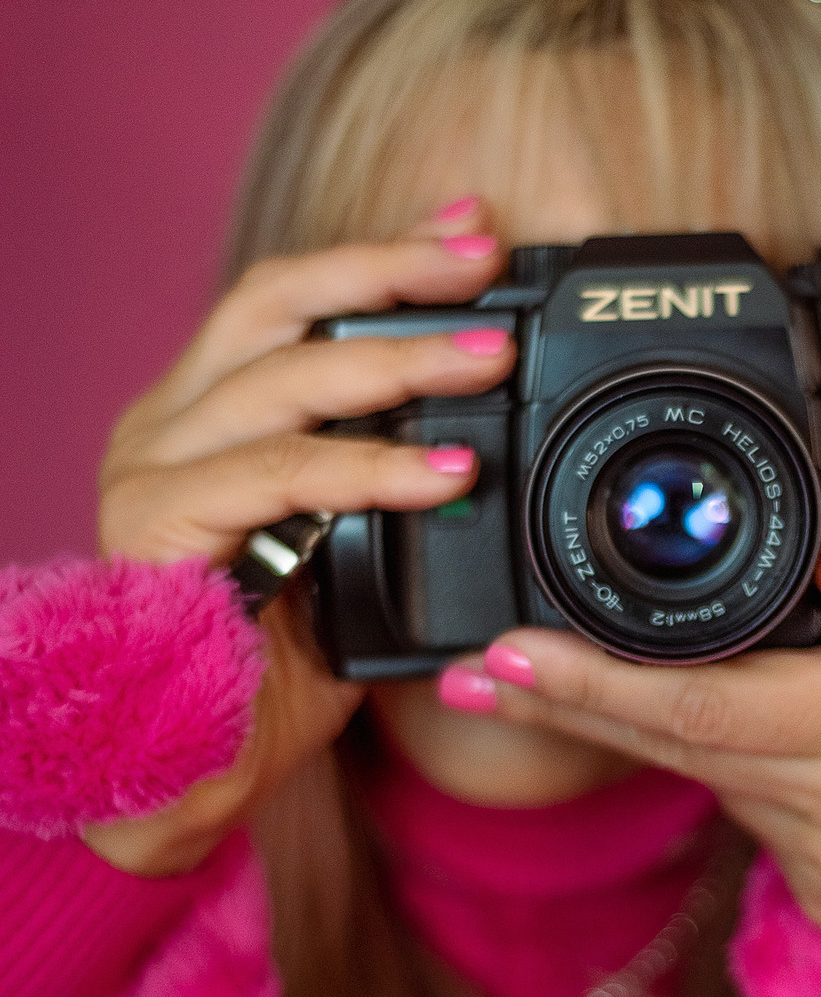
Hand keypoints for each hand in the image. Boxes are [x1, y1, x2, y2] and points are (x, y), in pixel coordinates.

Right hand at [86, 199, 512, 875]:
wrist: (188, 766)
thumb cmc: (270, 662)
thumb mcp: (343, 548)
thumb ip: (381, 480)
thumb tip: (481, 436)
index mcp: (207, 416)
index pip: (290, 302)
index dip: (378, 258)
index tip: (467, 230)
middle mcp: (169, 425)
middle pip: (278, 304)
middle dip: (388, 273)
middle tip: (485, 262)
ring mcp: (154, 469)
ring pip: (282, 379)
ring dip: (396, 362)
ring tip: (489, 359)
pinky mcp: (157, 524)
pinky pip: (277, 475)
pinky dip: (368, 467)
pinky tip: (441, 473)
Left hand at [456, 515, 820, 986]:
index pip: (708, 700)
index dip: (596, 682)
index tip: (511, 656)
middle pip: (675, 748)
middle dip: (566, 707)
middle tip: (476, 672)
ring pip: (713, 785)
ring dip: (649, 734)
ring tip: (574, 687)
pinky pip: (760, 828)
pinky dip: (739, 777)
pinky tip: (755, 745)